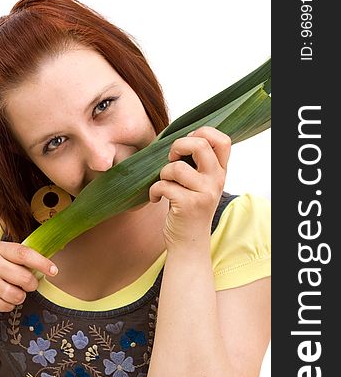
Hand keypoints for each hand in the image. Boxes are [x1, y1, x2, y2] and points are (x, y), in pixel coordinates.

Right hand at [0, 242, 57, 314]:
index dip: (42, 263)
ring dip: (19, 297)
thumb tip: (42, 264)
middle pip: (26, 279)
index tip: (54, 270)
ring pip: (18, 295)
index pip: (24, 254)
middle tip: (27, 285)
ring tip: (9, 292)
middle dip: (31, 285)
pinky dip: (8, 305)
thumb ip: (13, 257)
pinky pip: (8, 306)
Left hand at [149, 126, 230, 249]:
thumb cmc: (188, 209)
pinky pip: (163, 185)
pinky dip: (154, 190)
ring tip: (163, 184)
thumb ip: (198, 164)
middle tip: (172, 159)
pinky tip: (156, 198)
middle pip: (200, 144)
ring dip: (163, 173)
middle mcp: (216, 181)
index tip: (187, 147)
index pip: (222, 140)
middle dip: (178, 145)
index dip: (201, 133)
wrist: (188, 243)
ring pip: (176, 167)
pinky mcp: (188, 205)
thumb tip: (180, 139)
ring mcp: (204, 193)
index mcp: (220, 172)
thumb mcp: (200, 184)